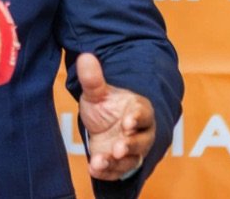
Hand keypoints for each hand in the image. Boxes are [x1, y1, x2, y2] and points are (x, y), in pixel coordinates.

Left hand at [77, 52, 155, 181]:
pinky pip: (118, 172)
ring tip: (100, 161)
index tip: (127, 122)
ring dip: (117, 162)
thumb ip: (93, 79)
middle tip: (118, 148)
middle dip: (130, 145)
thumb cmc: (106, 106)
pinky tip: (94, 168)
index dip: (137, 118)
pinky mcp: (121, 165)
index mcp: (139, 110)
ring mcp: (132, 151)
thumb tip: (85, 57)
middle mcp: (140, 133)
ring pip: (131, 159)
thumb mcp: (97, 93)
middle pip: (142, 141)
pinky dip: (107, 172)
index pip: (144, 114)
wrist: (102, 126)